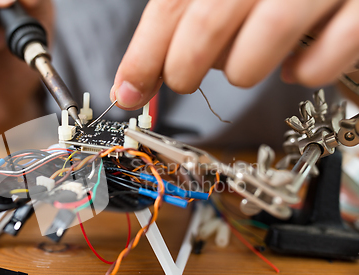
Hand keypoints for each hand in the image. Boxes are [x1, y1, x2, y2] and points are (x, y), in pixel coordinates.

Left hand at [111, 0, 358, 109]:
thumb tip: (138, 76)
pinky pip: (321, 62)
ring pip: (257, 49)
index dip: (143, 56)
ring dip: (243, 71)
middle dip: (183, 69)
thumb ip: (190, 16)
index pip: (171, 6)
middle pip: (206, 26)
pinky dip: (302, 74)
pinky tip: (296, 64)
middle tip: (183, 79)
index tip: (127, 91)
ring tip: (248, 64)